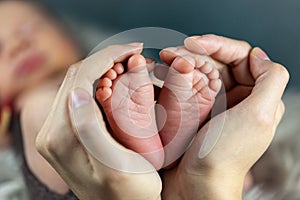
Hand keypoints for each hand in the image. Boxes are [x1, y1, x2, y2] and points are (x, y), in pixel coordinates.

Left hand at [36, 43, 161, 199]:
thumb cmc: (129, 194)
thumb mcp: (115, 167)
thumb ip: (89, 131)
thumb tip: (75, 93)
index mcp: (62, 137)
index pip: (81, 79)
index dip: (108, 57)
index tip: (134, 49)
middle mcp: (52, 131)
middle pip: (77, 77)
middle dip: (107, 58)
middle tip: (135, 54)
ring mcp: (58, 130)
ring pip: (79, 83)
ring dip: (104, 68)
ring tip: (130, 64)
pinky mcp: (67, 131)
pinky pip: (81, 95)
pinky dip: (100, 81)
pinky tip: (118, 80)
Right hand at [160, 35, 288, 198]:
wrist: (197, 183)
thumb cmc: (225, 154)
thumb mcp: (260, 116)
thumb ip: (271, 79)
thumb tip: (257, 55)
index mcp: (257, 96)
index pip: (241, 56)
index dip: (218, 45)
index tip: (194, 43)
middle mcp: (238, 97)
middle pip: (217, 61)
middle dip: (194, 52)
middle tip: (171, 51)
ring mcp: (216, 103)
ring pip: (200, 70)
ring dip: (182, 61)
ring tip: (164, 59)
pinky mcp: (197, 110)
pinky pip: (188, 85)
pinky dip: (176, 76)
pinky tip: (164, 73)